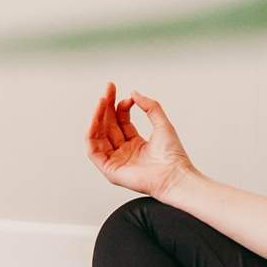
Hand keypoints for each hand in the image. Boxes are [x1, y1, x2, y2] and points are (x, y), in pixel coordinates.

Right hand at [87, 82, 193, 197]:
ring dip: (97, 117)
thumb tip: (134, 93)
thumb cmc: (174, 158)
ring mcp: (117, 160)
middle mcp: (125, 152)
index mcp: (137, 144)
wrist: (175, 176)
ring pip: (99, 136)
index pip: (121, 122)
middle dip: (106, 107)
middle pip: (109, 126)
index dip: (120, 107)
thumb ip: (150, 106)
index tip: (127, 96)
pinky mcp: (110, 169)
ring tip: (101, 102)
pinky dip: (91, 134)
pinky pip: (94, 151)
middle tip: (107, 90)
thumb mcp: (163, 124)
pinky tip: (95, 120)